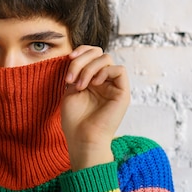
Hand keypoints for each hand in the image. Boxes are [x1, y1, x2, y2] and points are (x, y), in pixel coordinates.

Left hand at [61, 46, 129, 170]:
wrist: (82, 139)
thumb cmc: (75, 120)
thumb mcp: (70, 90)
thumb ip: (76, 72)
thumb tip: (77, 56)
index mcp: (92, 79)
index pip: (92, 53)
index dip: (81, 51)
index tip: (68, 58)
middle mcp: (105, 81)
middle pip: (98, 52)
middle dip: (81, 59)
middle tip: (70, 78)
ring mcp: (114, 86)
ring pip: (107, 58)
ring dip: (89, 68)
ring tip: (79, 86)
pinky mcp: (123, 93)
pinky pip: (119, 70)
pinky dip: (104, 72)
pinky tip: (95, 84)